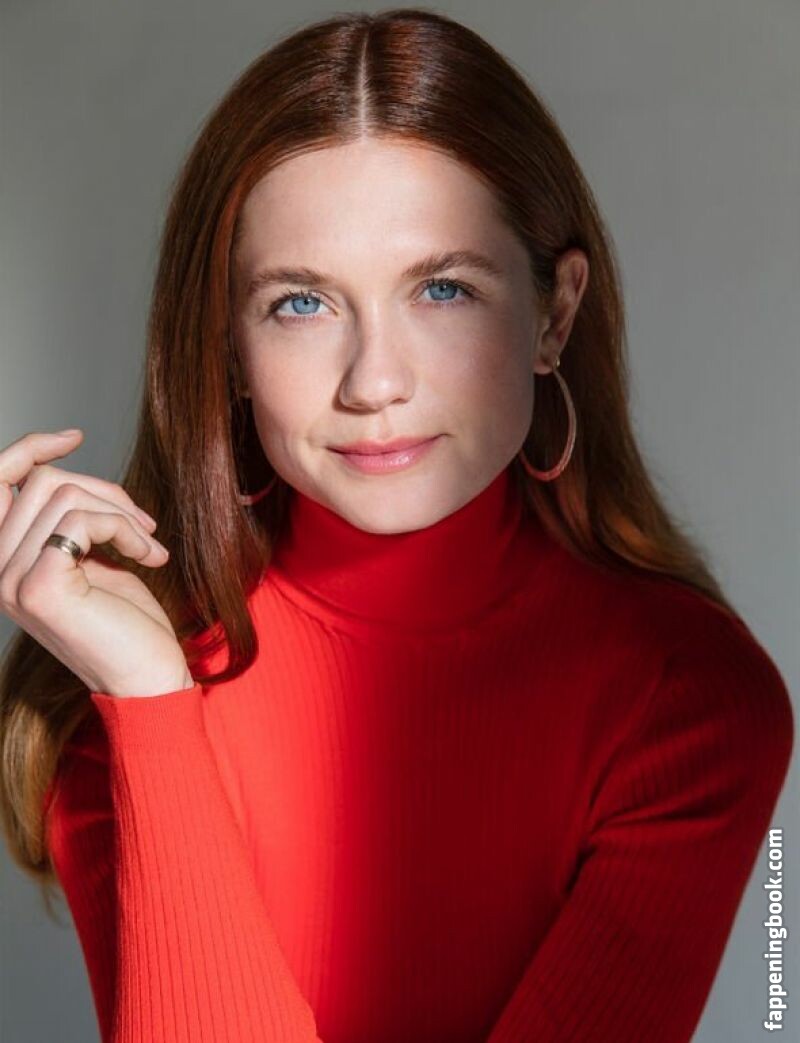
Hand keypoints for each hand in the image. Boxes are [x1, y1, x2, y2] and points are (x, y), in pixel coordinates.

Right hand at [0, 429, 194, 696]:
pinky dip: (126, 529)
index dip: (29, 448)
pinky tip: (150, 556)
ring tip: (148, 543)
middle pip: (40, 481)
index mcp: (1, 560)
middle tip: (144, 524)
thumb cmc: (126, 621)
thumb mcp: (89, 557)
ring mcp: (9, 580)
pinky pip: (83, 520)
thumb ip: (66, 519)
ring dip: (121, 512)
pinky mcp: (40, 587)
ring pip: (64, 496)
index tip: (74, 437)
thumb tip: (62, 467)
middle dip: (104, 490)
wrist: (148, 677)